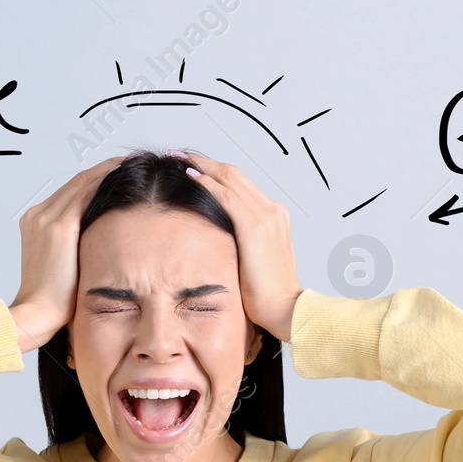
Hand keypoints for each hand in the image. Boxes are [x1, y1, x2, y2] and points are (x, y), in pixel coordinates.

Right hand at [9, 154, 127, 352]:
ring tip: (132, 164)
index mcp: (35, 222)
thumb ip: (75, 248)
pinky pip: (85, 194)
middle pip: (76, 182)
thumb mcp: (61, 266)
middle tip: (130, 162)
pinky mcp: (59, 227)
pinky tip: (124, 176)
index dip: (94, 180)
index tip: (115, 175)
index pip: (69, 193)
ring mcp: (46, 218)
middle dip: (104, 170)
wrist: (36, 313)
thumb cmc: (52, 300)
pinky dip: (105, 182)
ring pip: (82, 183)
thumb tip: (101, 244)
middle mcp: (38, 215)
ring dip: (108, 171)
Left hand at [177, 152, 303, 341]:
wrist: (284, 307)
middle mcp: (272, 210)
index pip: (241, 184)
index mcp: (274, 217)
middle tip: (179, 154)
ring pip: (230, 178)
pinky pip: (227, 196)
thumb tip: (215, 240)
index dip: (215, 171)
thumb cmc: (267, 293)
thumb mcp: (253, 261)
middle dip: (204, 161)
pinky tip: (190, 177)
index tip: (193, 167)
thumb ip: (240, 243)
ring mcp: (266, 216)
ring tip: (178, 159)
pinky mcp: (255, 227)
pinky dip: (207, 183)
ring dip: (202, 166)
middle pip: (234, 174)